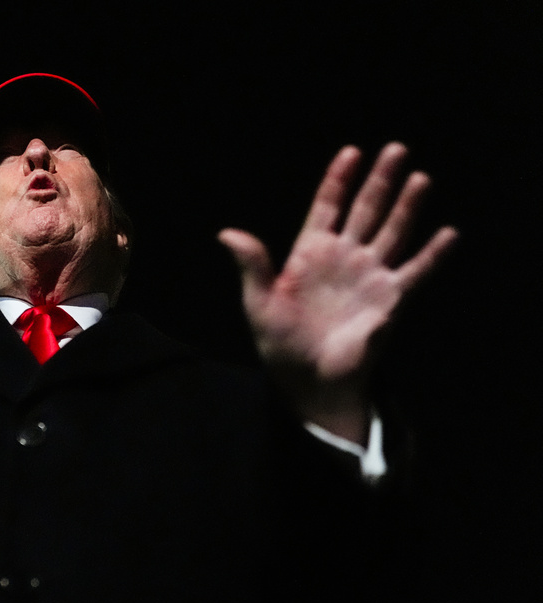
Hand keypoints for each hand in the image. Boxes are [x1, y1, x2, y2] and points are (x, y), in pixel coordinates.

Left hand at [218, 143, 456, 440]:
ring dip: (407, 207)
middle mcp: (344, 258)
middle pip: (365, 210)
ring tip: (420, 178)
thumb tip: (227, 233)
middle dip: (379, 181)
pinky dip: (432, 255)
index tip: (351, 152)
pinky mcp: (390, 300)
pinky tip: (447, 233)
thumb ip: (252, 266)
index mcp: (310, 253)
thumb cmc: (280, 343)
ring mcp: (369, 276)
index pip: (326, 207)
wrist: (309, 381)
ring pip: (392, 232)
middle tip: (395, 148)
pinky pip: (415, 273)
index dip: (338, 180)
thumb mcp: (259, 302)